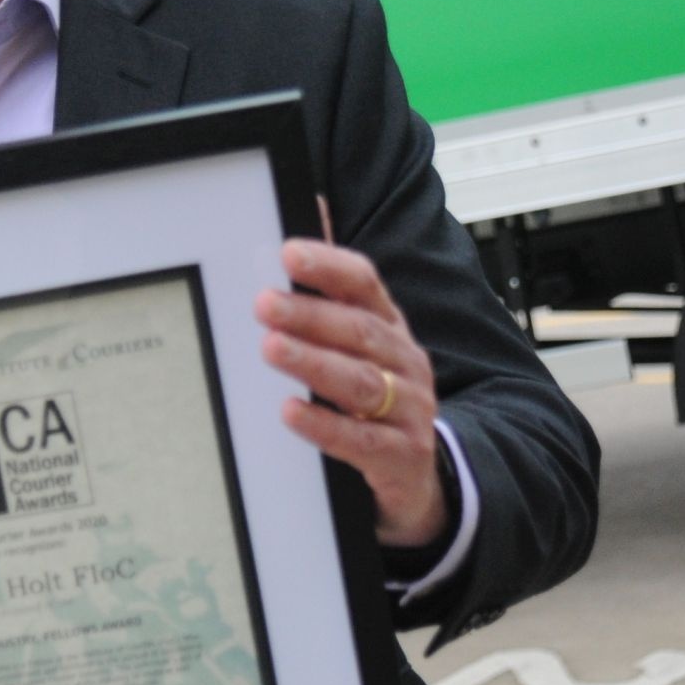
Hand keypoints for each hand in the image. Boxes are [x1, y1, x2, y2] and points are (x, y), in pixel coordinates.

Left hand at [259, 238, 447, 548]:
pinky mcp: (402, 456)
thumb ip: (330, 286)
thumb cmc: (376, 400)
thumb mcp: (358, 344)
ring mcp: (409, 409)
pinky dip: (325, 426)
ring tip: (272, 349)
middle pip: (359, 331)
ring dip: (314, 363)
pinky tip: (291, 414)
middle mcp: (404, 361)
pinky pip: (363, 440)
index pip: (364, 284)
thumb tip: (312, 208)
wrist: (420, 476)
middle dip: (310, 315)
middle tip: (264, 305)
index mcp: (389, 327)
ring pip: (361, 381)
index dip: (328, 266)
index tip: (287, 254)